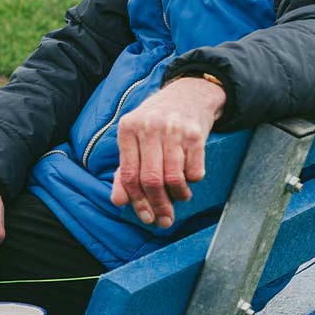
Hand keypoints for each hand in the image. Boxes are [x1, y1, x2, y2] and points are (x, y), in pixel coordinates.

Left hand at [111, 76, 224, 228]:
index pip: (128, 174)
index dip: (136, 201)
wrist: (189, 93)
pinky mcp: (196, 134)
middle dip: (158, 205)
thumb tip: (118, 202)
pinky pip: (194, 172)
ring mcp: (174, 130)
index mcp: (128, 129)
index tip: (146, 217)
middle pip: (151, 179)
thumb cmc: (157, 122)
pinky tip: (189, 179)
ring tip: (179, 197)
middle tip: (164, 220)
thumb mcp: (135, 138)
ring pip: (173, 178)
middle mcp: (149, 127)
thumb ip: (125, 169)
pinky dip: (192, 183)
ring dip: (178, 196)